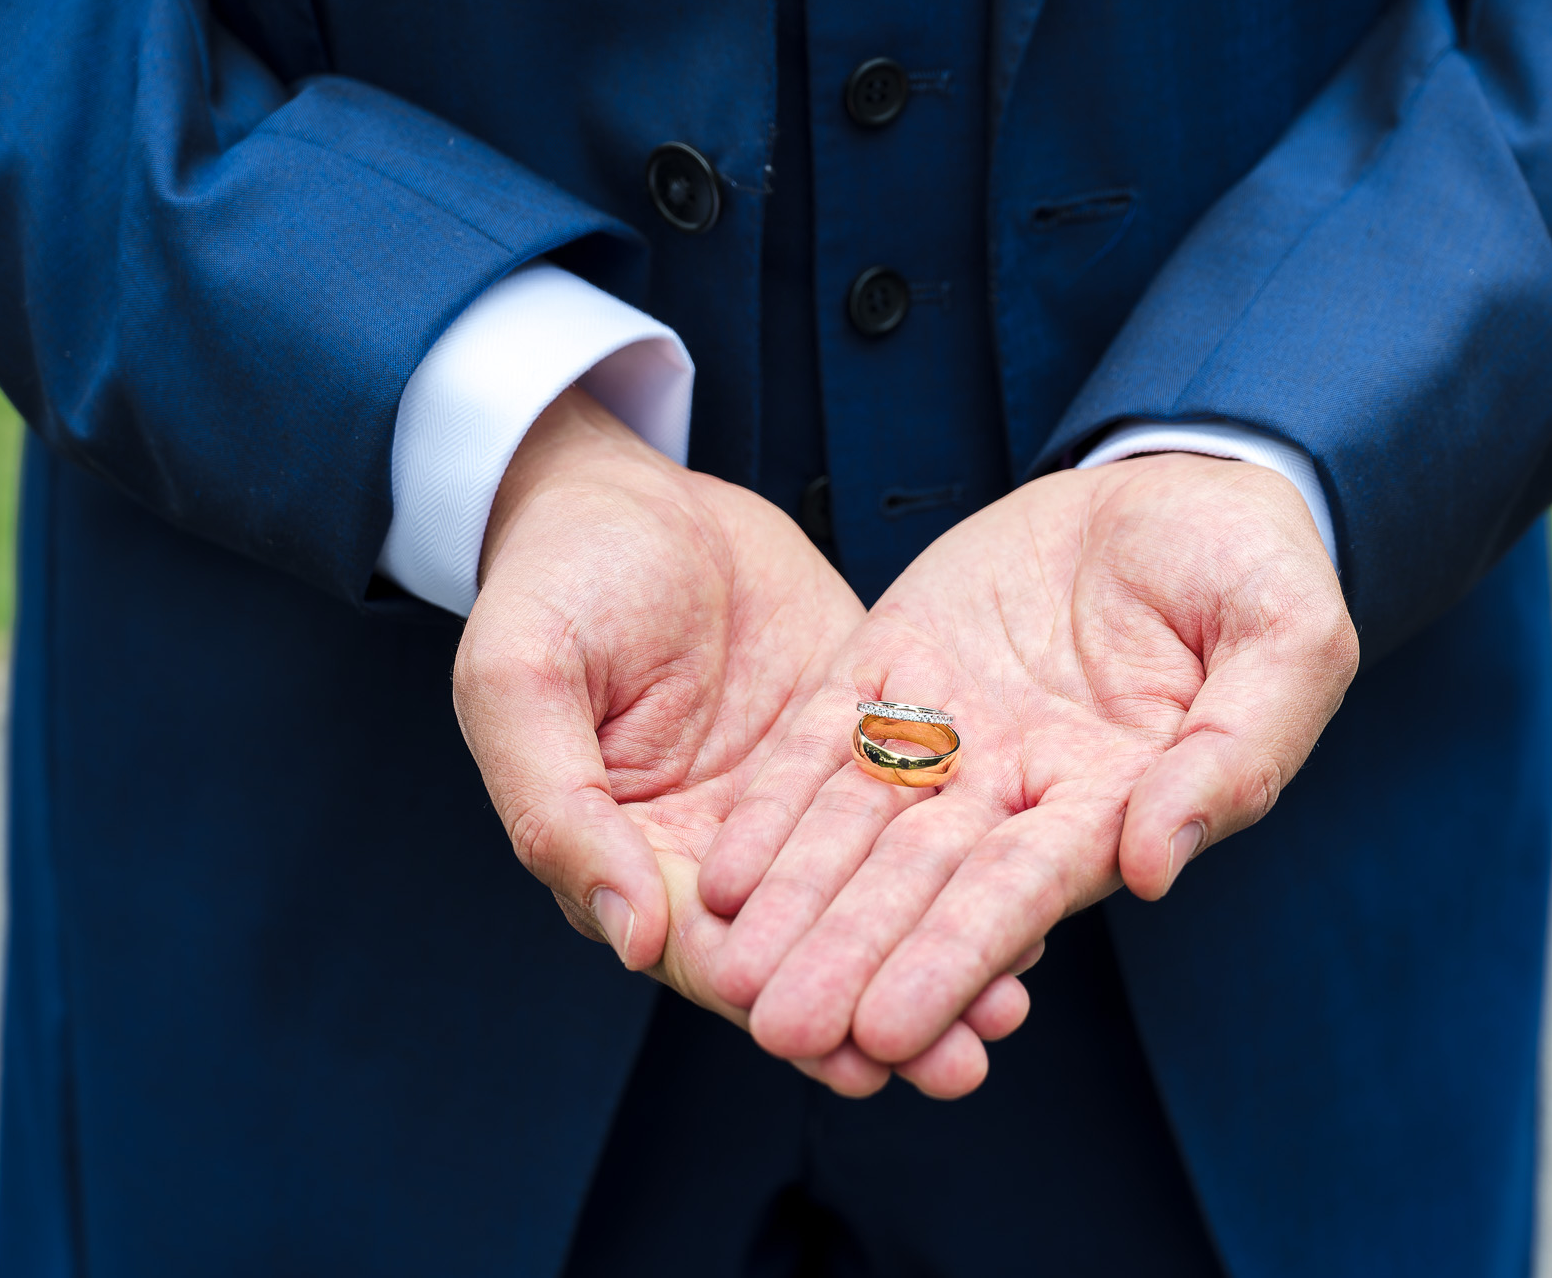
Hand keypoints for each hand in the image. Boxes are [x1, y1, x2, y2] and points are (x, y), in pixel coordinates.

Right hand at [450, 387, 1026, 1097]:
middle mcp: (713, 849)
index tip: (862, 1063)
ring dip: (935, 949)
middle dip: (882, 1010)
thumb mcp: (521, 679)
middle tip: (967, 1061)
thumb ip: (559, 809)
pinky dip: (962, 853)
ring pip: (868, 892)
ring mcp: (791, 799)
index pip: (707, 956)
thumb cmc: (553, 578)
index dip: (783, 1008)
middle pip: (804, 946)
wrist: (624, 489)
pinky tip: (1030, 889)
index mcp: (625, 853)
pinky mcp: (852, 737)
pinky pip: (911, 806)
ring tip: (1014, 1003)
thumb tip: (635, 940)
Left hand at [698, 454, 1356, 1084]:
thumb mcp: (1287, 644)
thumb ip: (1234, 755)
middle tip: (776, 1029)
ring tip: (726, 966)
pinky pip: (827, 739)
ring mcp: (950, 726)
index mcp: (1112, 797)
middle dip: (848, 954)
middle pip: (918, 883)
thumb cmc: (1254, 569)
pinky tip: (726, 869)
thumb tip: (1155, 866)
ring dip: (794, 899)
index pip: (1020, 893)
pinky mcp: (897, 662)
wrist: (1179, 483)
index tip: (889, 1027)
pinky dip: (776, 805)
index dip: (953, 958)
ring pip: (857, 827)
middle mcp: (1017, 783)